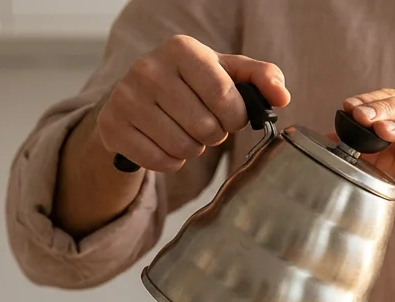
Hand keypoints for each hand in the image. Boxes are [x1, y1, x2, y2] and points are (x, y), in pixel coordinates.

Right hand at [97, 35, 290, 172]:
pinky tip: (165, 142)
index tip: (230, 114)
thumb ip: (262, 78)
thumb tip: (282, 96)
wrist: (137, 97)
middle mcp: (148, 68)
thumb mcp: (227, 72)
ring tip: (185, 132)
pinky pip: (160, 161)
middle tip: (204, 124)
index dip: (235, 117)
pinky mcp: (112, 126)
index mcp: (181, 48)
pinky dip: (171, 161)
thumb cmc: (192, 84)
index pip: (226, 99)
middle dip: (214, 133)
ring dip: (194, 148)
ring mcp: (126, 97)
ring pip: (183, 147)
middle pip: (206, 127)